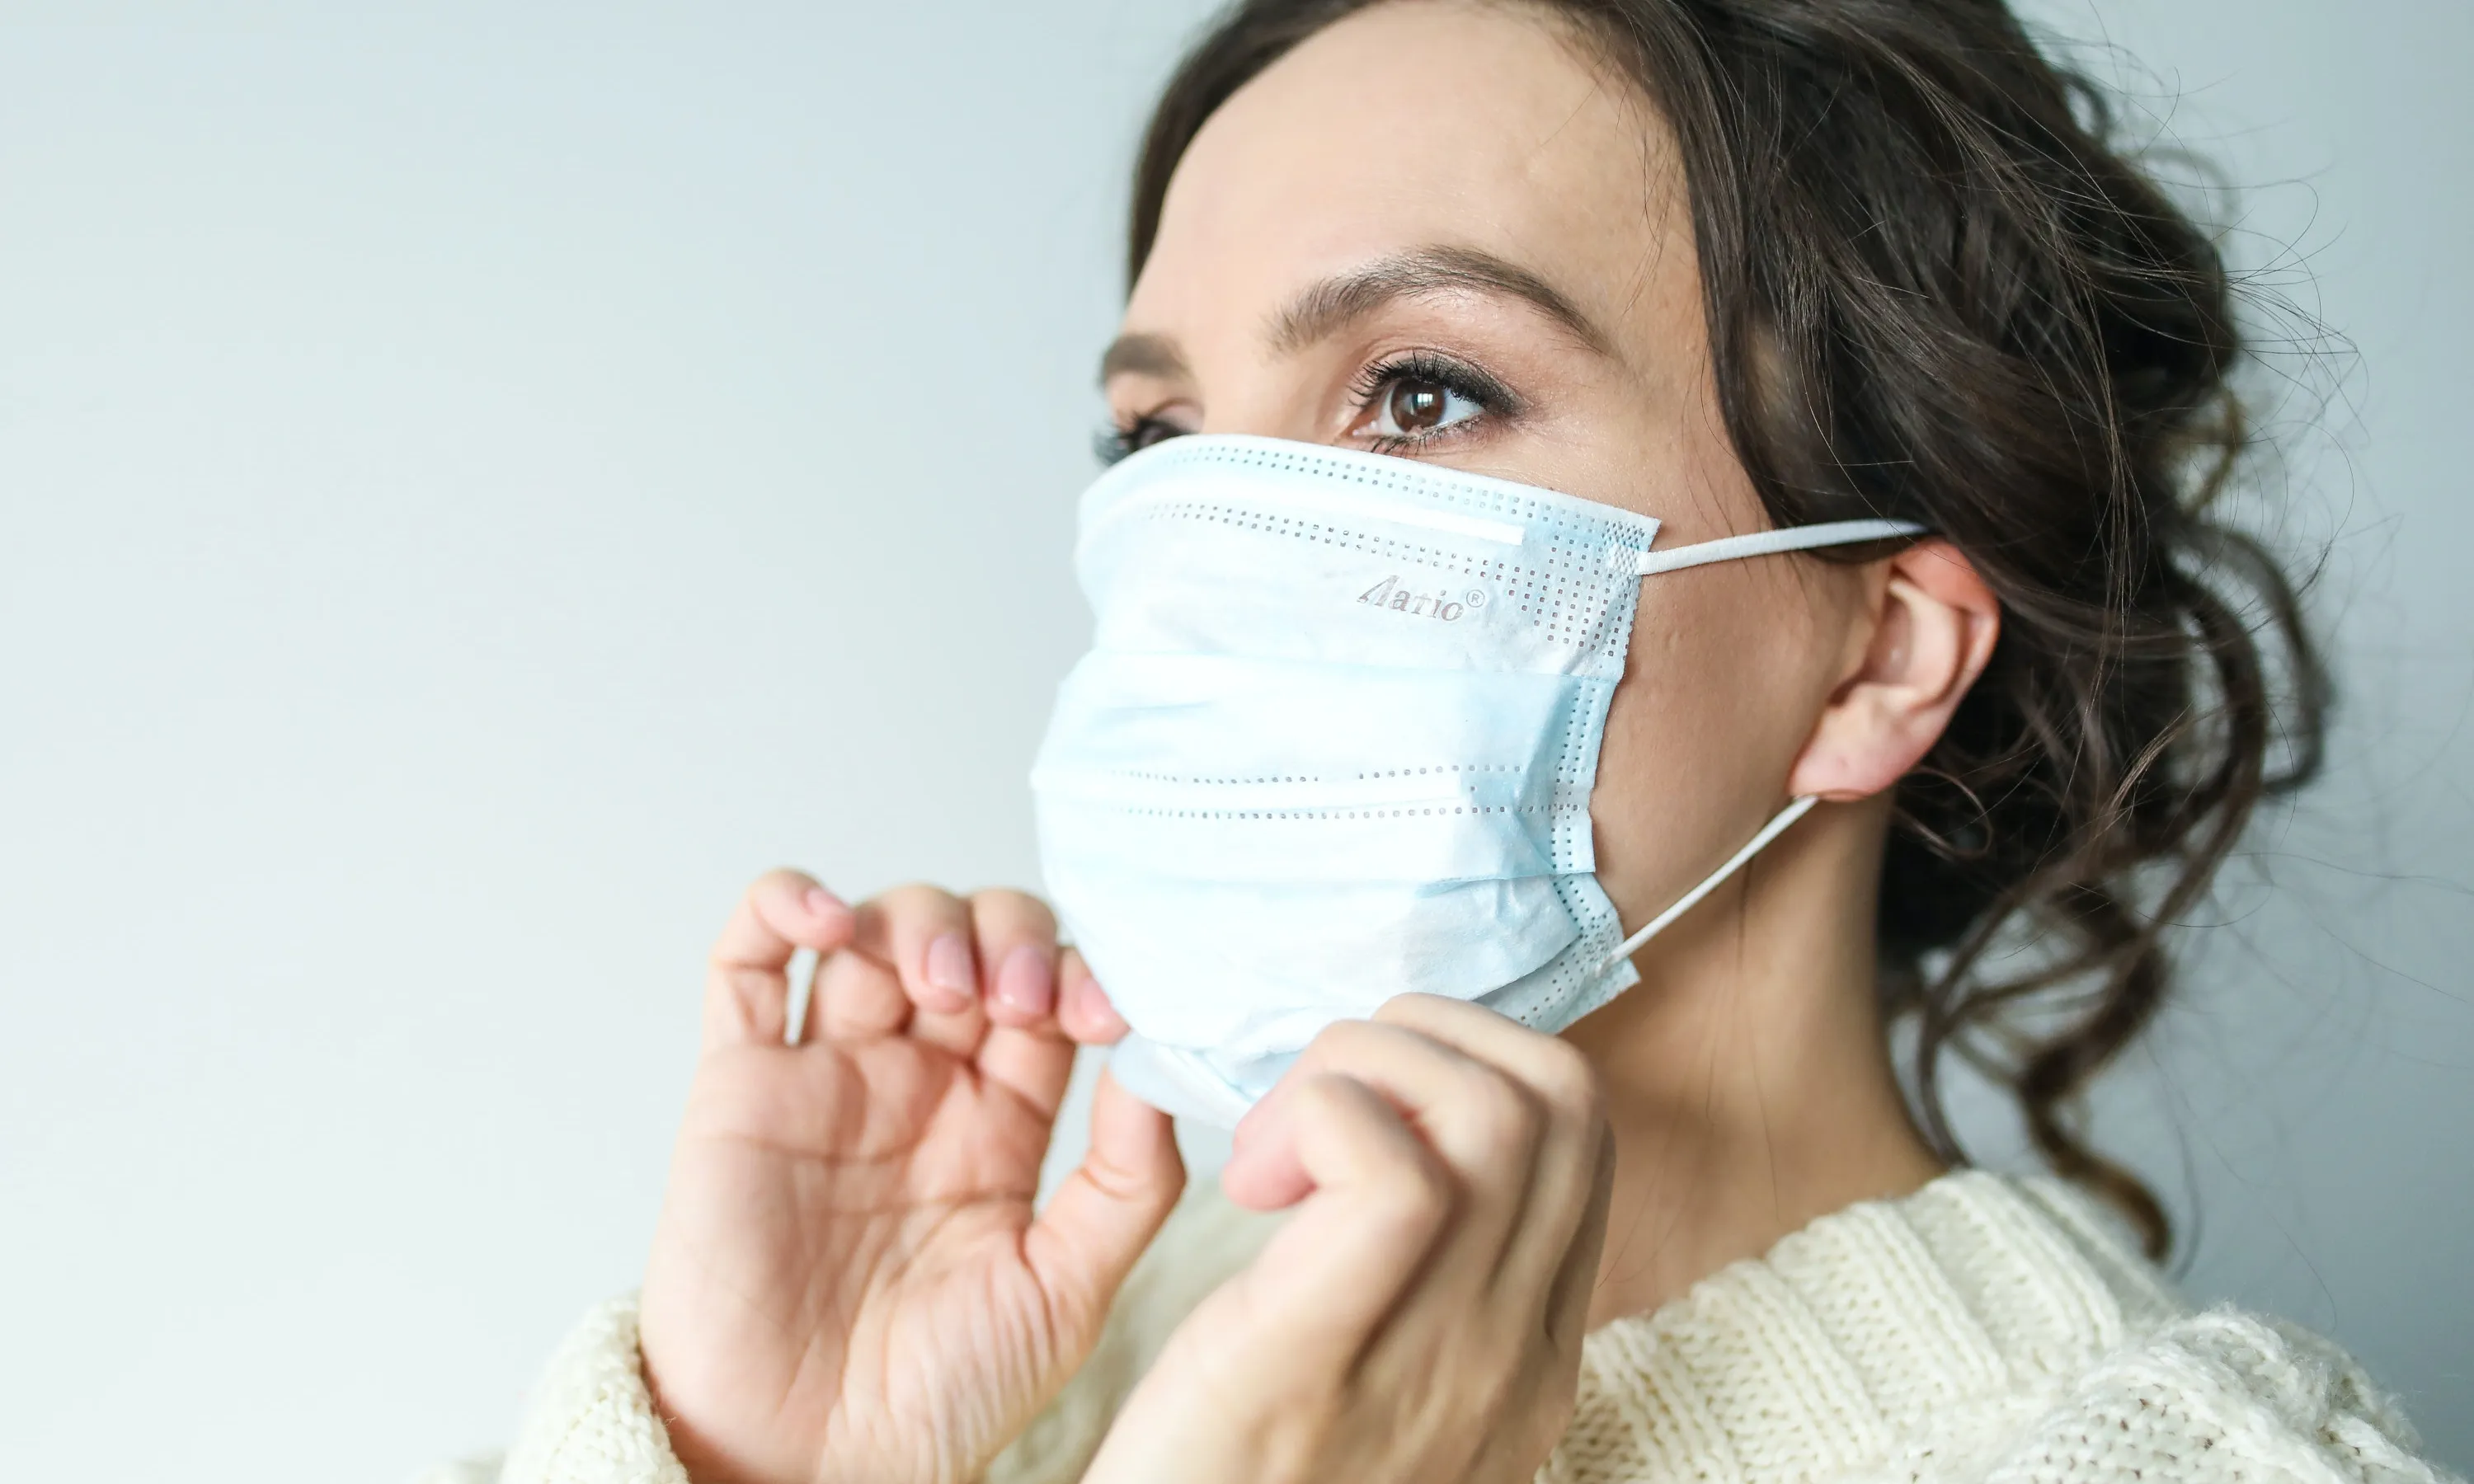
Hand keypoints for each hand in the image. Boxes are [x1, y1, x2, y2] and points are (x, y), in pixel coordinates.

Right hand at [638, 872, 1183, 1483]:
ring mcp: (829, 1076)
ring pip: (874, 929)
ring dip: (917, 919)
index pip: (1051, 992)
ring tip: (942, 984)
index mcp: (1003, 1123)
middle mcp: (919, 1085)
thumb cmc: (939, 1393)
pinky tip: (829, 920)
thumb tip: (1157, 1062)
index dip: (1079, 974)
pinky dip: (781, 905)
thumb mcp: (1070, 1291)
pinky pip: (746, 961)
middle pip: (971, 936)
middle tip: (1014, 995)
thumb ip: (1129, 1181)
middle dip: (1004, 936)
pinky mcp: (740, 1085)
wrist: (809, 1461)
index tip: (1099, 1011)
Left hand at [1082, 994, 1613, 1483]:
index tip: (1368, 1100)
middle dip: (1430, 1037)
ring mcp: (1441, 1358)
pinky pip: (1392, 1173)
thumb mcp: (1381, 1392)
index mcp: (1530, 1357)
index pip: (1582, 1137)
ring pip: (1493, 1111)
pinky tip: (1251, 1184)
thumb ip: (1423, 1288)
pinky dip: (1323, 1120)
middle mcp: (1513, 1354)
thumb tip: (1391, 1137)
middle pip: (1562, 1097)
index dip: (1475, 1064)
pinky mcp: (1322, 1352)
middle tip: (1317, 1099)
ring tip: (1277, 1143)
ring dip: (1365, 1068)